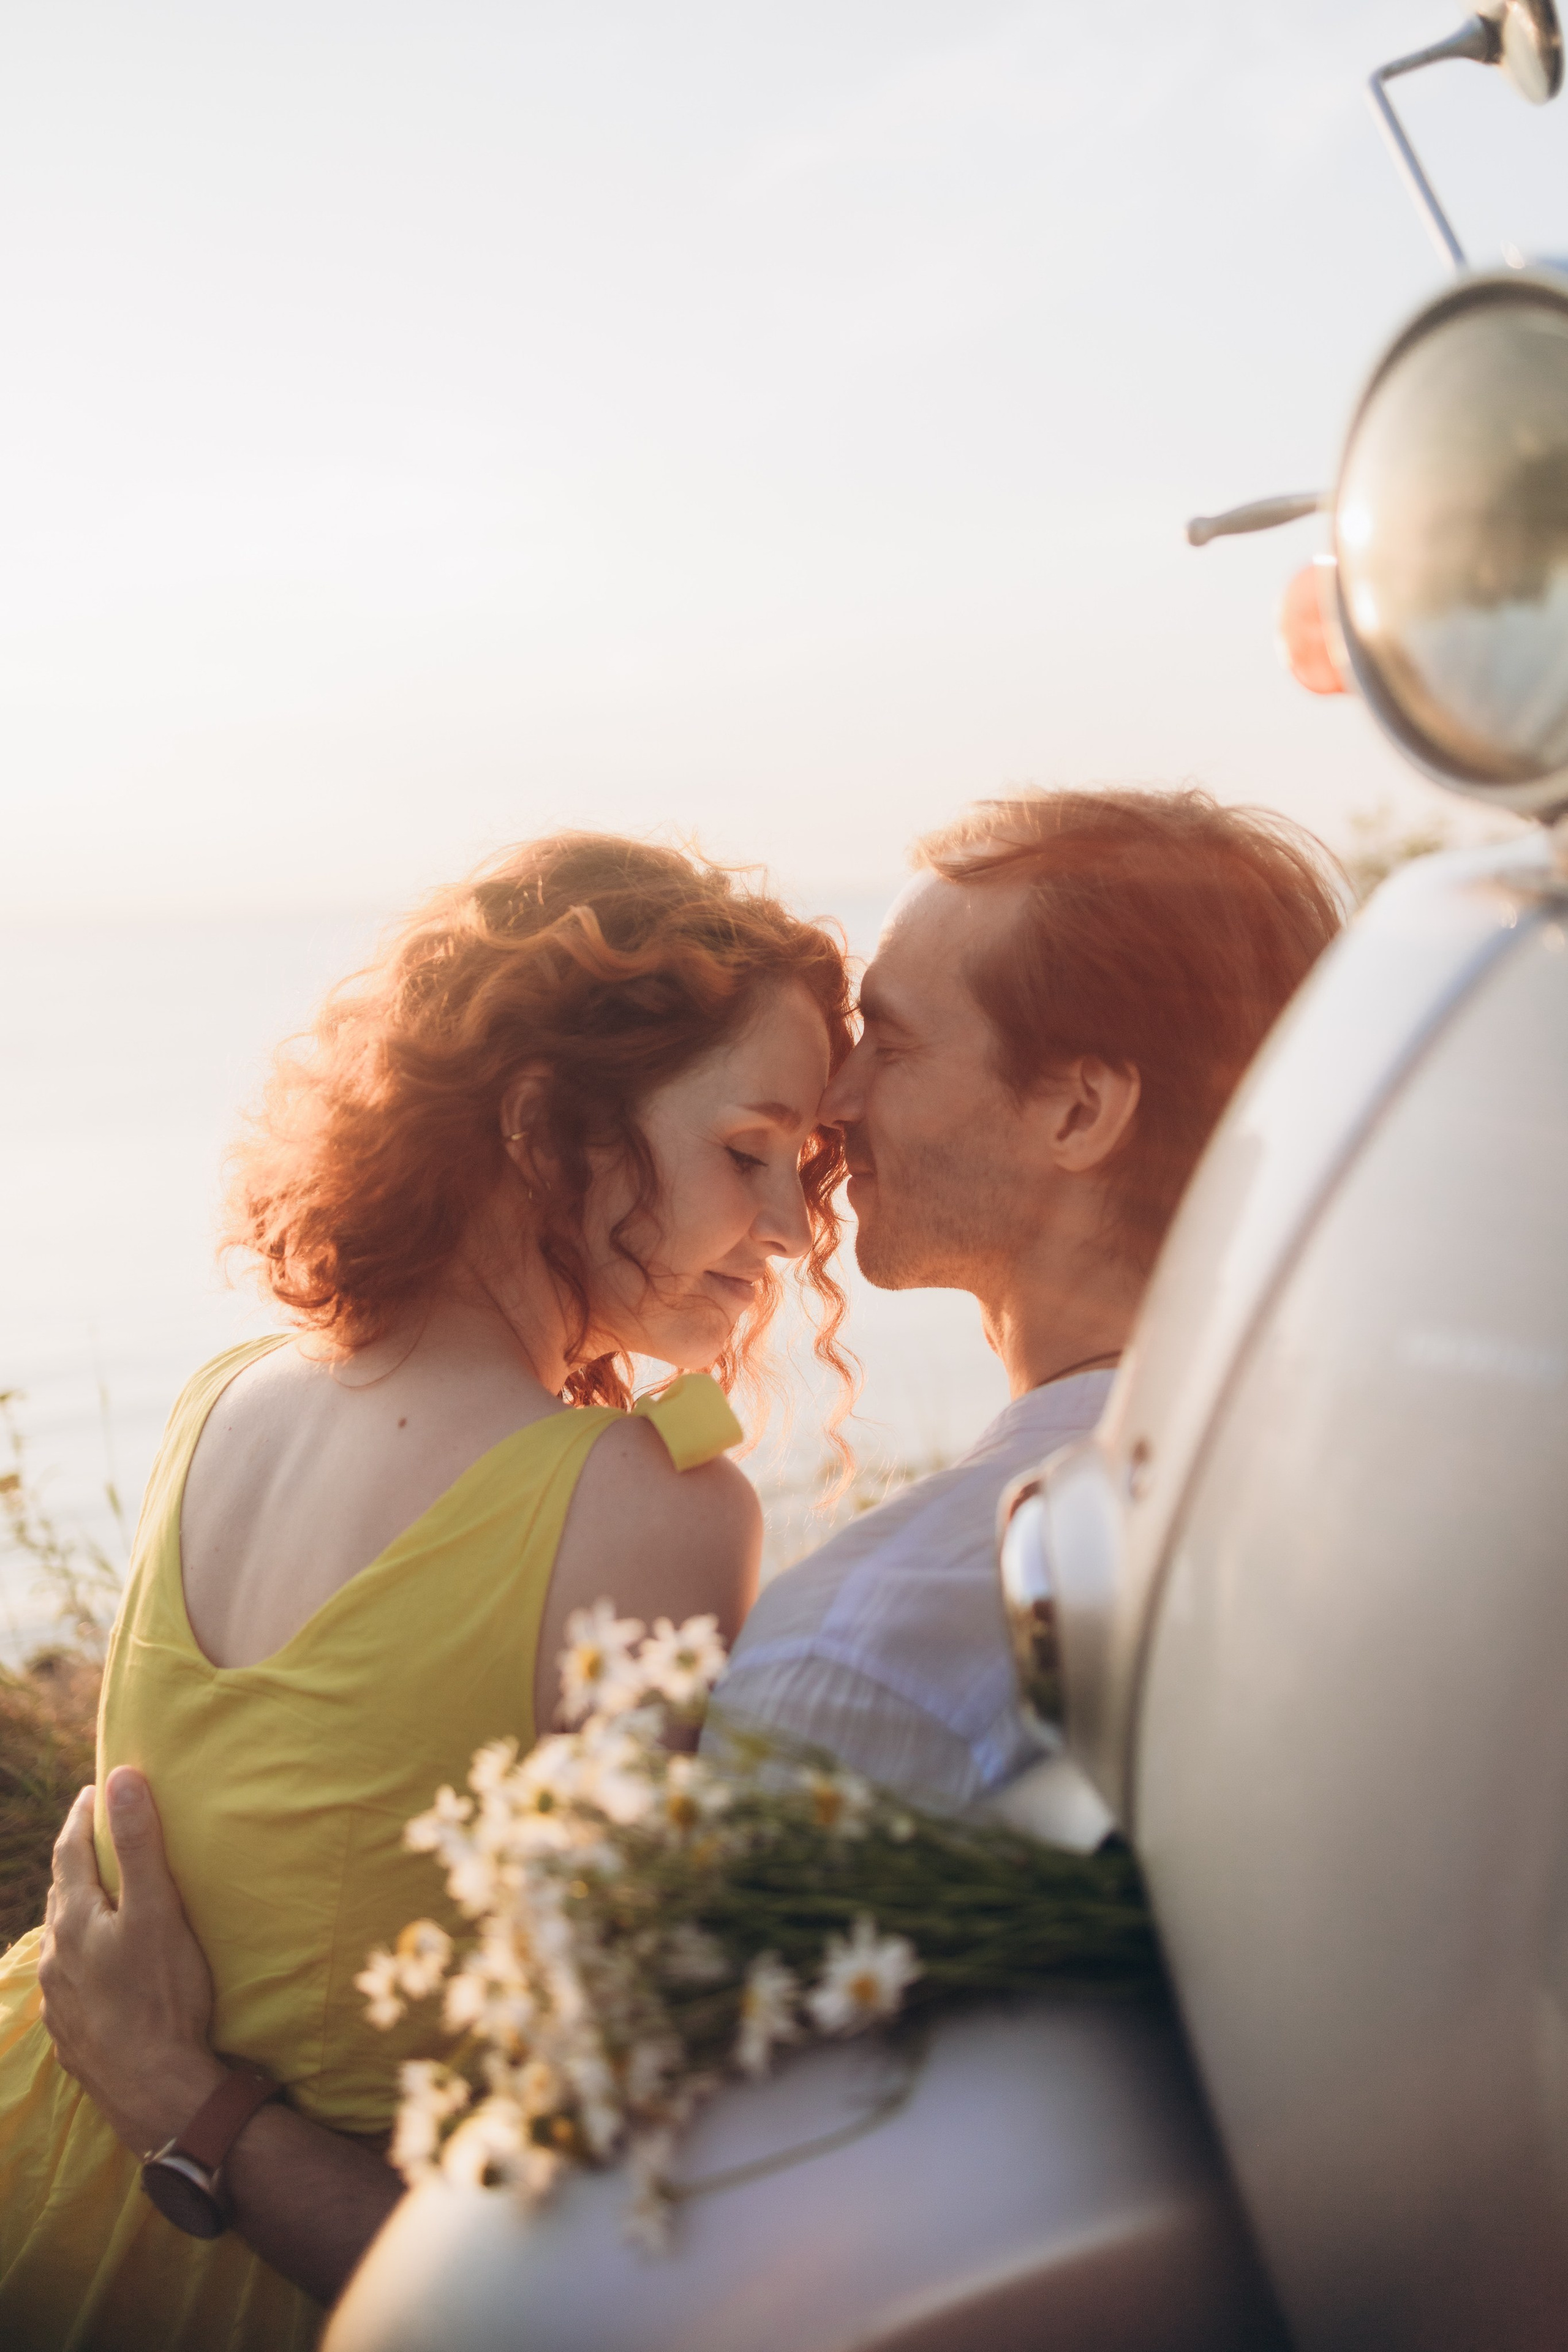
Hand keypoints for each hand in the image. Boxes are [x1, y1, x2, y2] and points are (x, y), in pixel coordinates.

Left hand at [39, 1767, 226, 2154]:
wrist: (155, 2092)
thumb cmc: (163, 1997)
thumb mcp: (158, 1910)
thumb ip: (139, 1843)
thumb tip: (121, 1778)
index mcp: (75, 1921)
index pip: (70, 1851)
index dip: (83, 1816)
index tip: (95, 1790)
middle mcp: (56, 1957)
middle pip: (62, 1895)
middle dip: (78, 1861)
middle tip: (98, 1837)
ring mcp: (59, 2000)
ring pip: (63, 1941)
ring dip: (78, 1913)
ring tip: (100, 1900)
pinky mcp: (72, 2034)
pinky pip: (69, 1983)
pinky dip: (82, 1960)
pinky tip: (99, 1971)